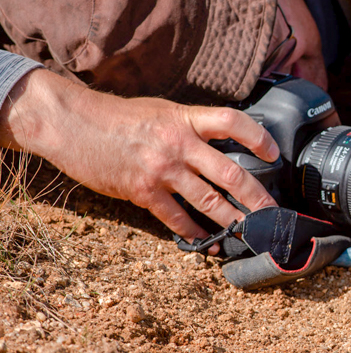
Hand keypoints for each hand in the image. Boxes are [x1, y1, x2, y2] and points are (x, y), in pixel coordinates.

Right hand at [1, 69, 278, 247]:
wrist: (71, 123)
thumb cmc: (118, 116)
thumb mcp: (162, 110)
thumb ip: (191, 125)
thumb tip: (222, 141)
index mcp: (185, 118)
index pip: (233, 122)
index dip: (259, 137)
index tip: (275, 153)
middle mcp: (178, 143)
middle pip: (229, 172)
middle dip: (256, 196)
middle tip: (273, 212)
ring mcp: (161, 169)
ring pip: (208, 200)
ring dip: (232, 220)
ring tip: (249, 233)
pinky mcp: (142, 191)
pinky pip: (176, 218)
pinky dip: (194, 232)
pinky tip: (206, 242)